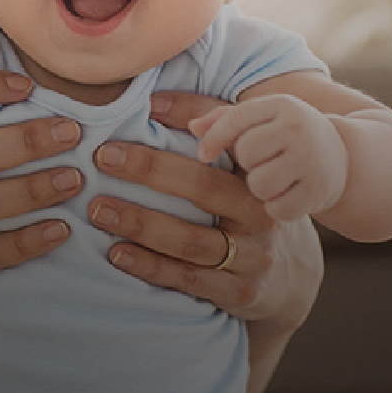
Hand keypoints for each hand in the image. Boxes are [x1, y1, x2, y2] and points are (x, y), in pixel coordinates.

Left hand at [85, 91, 323, 328]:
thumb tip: (154, 101)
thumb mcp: (241, 167)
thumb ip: (209, 128)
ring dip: (141, 223)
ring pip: (192, 239)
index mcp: (258, 174)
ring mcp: (253, 256)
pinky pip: (189, 279)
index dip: (183, 123)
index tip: (135, 116)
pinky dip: (150, 266)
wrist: (293, 275)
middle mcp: (260, 212)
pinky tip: (117, 254)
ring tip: (98, 210)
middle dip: (150, 171)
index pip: (224, 142)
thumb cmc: (249, 206)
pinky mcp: (240, 291)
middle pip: (204, 188)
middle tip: (103, 159)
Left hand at [191, 93, 348, 221]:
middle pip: (246, 153)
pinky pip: (278, 208)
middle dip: (246, 164)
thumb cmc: (286, 137)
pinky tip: (285, 197)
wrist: (343, 158)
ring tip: (271, 181)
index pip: (236, 119)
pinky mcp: (319, 190)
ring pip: (259, 183)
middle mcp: (299, 128)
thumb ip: (223, 118)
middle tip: (259, 164)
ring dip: (259, 189)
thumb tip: (187, 124)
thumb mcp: (262, 119)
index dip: (214, 139)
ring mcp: (312, 160)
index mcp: (281, 105)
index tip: (203, 154)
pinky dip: (276, 207)